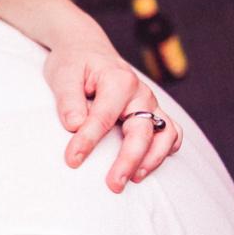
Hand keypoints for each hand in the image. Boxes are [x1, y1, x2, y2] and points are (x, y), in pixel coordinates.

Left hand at [43, 43, 182, 192]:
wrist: (87, 49)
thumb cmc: (74, 63)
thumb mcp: (63, 75)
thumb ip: (68, 100)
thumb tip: (75, 125)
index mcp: (118, 80)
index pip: (104, 117)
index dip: (87, 141)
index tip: (72, 160)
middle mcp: (140, 92)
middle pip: (142, 131)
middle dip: (128, 160)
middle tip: (114, 185)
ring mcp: (150, 103)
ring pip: (165, 134)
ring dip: (152, 160)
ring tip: (132, 180)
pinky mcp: (153, 112)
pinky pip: (170, 133)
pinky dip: (166, 150)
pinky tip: (148, 167)